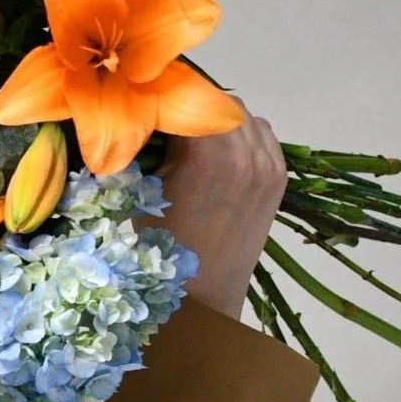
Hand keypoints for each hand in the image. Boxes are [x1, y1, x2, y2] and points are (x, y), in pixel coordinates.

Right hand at [149, 101, 285, 319]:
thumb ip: (130, 149)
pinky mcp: (277, 179)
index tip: (134, 101)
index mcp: (210, 154)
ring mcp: (268, 165)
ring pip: (239, 113)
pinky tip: (212, 155)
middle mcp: (247, 153)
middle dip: (184, 104)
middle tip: (156, 120)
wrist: (199, 307)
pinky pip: (259, 134)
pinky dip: (236, 134)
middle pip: (213, 98)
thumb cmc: (154, 258)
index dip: (155, 94)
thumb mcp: (130, 198)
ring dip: (211, 119)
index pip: (183, 94)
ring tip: (185, 140)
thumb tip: (123, 111)